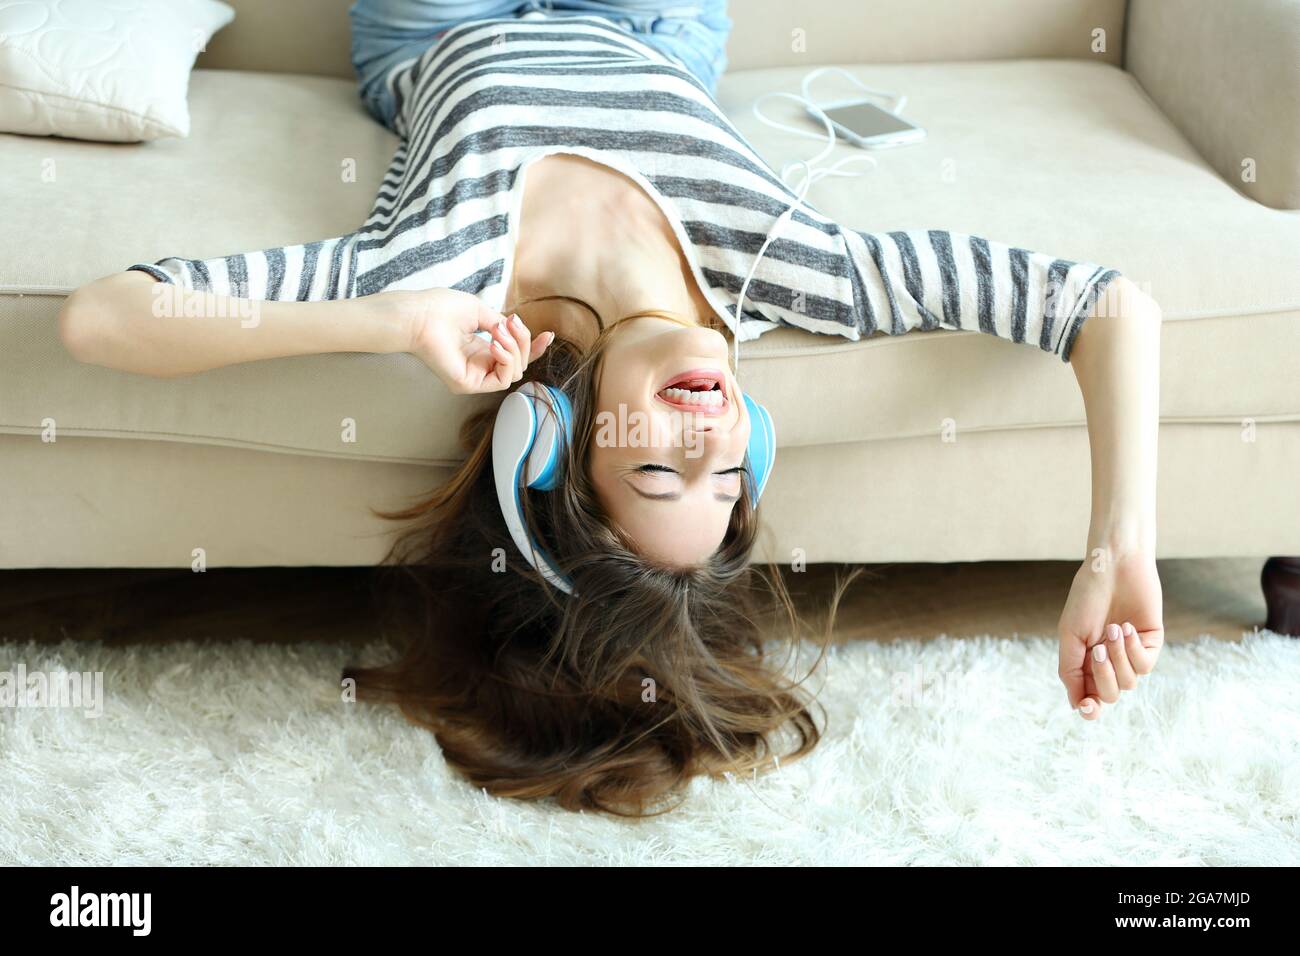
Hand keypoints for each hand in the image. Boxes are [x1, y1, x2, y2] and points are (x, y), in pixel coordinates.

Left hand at [398, 288, 553, 393]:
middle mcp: (478, 366)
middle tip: (510, 323)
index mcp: (480, 350)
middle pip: (519, 363)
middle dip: (523, 341)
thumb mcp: (480, 312)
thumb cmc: (440, 309)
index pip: (514, 356)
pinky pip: (503, 380)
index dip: (533, 347)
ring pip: (515, 372)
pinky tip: (495, 345)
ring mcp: (473, 377)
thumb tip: (516, 329)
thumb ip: (502, 325)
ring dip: (515, 348)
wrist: (418, 315)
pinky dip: (506, 360)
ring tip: (500, 331)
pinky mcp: (468, 385)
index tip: (548, 334)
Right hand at [1057, 549, 1164, 719]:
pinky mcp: (1151, 644)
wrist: (1112, 568)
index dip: (1090, 709)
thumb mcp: (1070, 635)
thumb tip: (1077, 706)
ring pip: (1129, 682)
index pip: (1090, 697)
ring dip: (1119, 657)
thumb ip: (1071, 670)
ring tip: (1113, 629)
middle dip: (1104, 676)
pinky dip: (1134, 649)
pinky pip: (1145, 664)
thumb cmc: (1087, 597)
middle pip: (1110, 694)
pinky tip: (1127, 628)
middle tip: (1098, 649)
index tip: (1087, 707)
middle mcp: (1110, 662)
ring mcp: (1131, 654)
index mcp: (1087, 661)